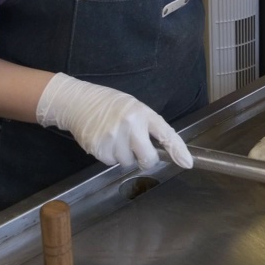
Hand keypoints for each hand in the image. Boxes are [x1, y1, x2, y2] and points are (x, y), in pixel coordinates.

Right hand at [36, 73, 192, 169]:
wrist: (77, 101)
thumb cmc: (109, 104)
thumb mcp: (133, 107)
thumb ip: (147, 126)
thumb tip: (164, 150)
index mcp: (142, 113)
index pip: (166, 133)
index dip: (178, 150)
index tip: (187, 163)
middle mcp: (130, 124)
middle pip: (147, 159)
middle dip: (145, 160)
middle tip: (136, 150)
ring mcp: (113, 137)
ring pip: (128, 163)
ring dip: (123, 155)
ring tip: (113, 137)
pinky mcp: (98, 148)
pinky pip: (111, 163)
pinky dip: (109, 156)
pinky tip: (104, 141)